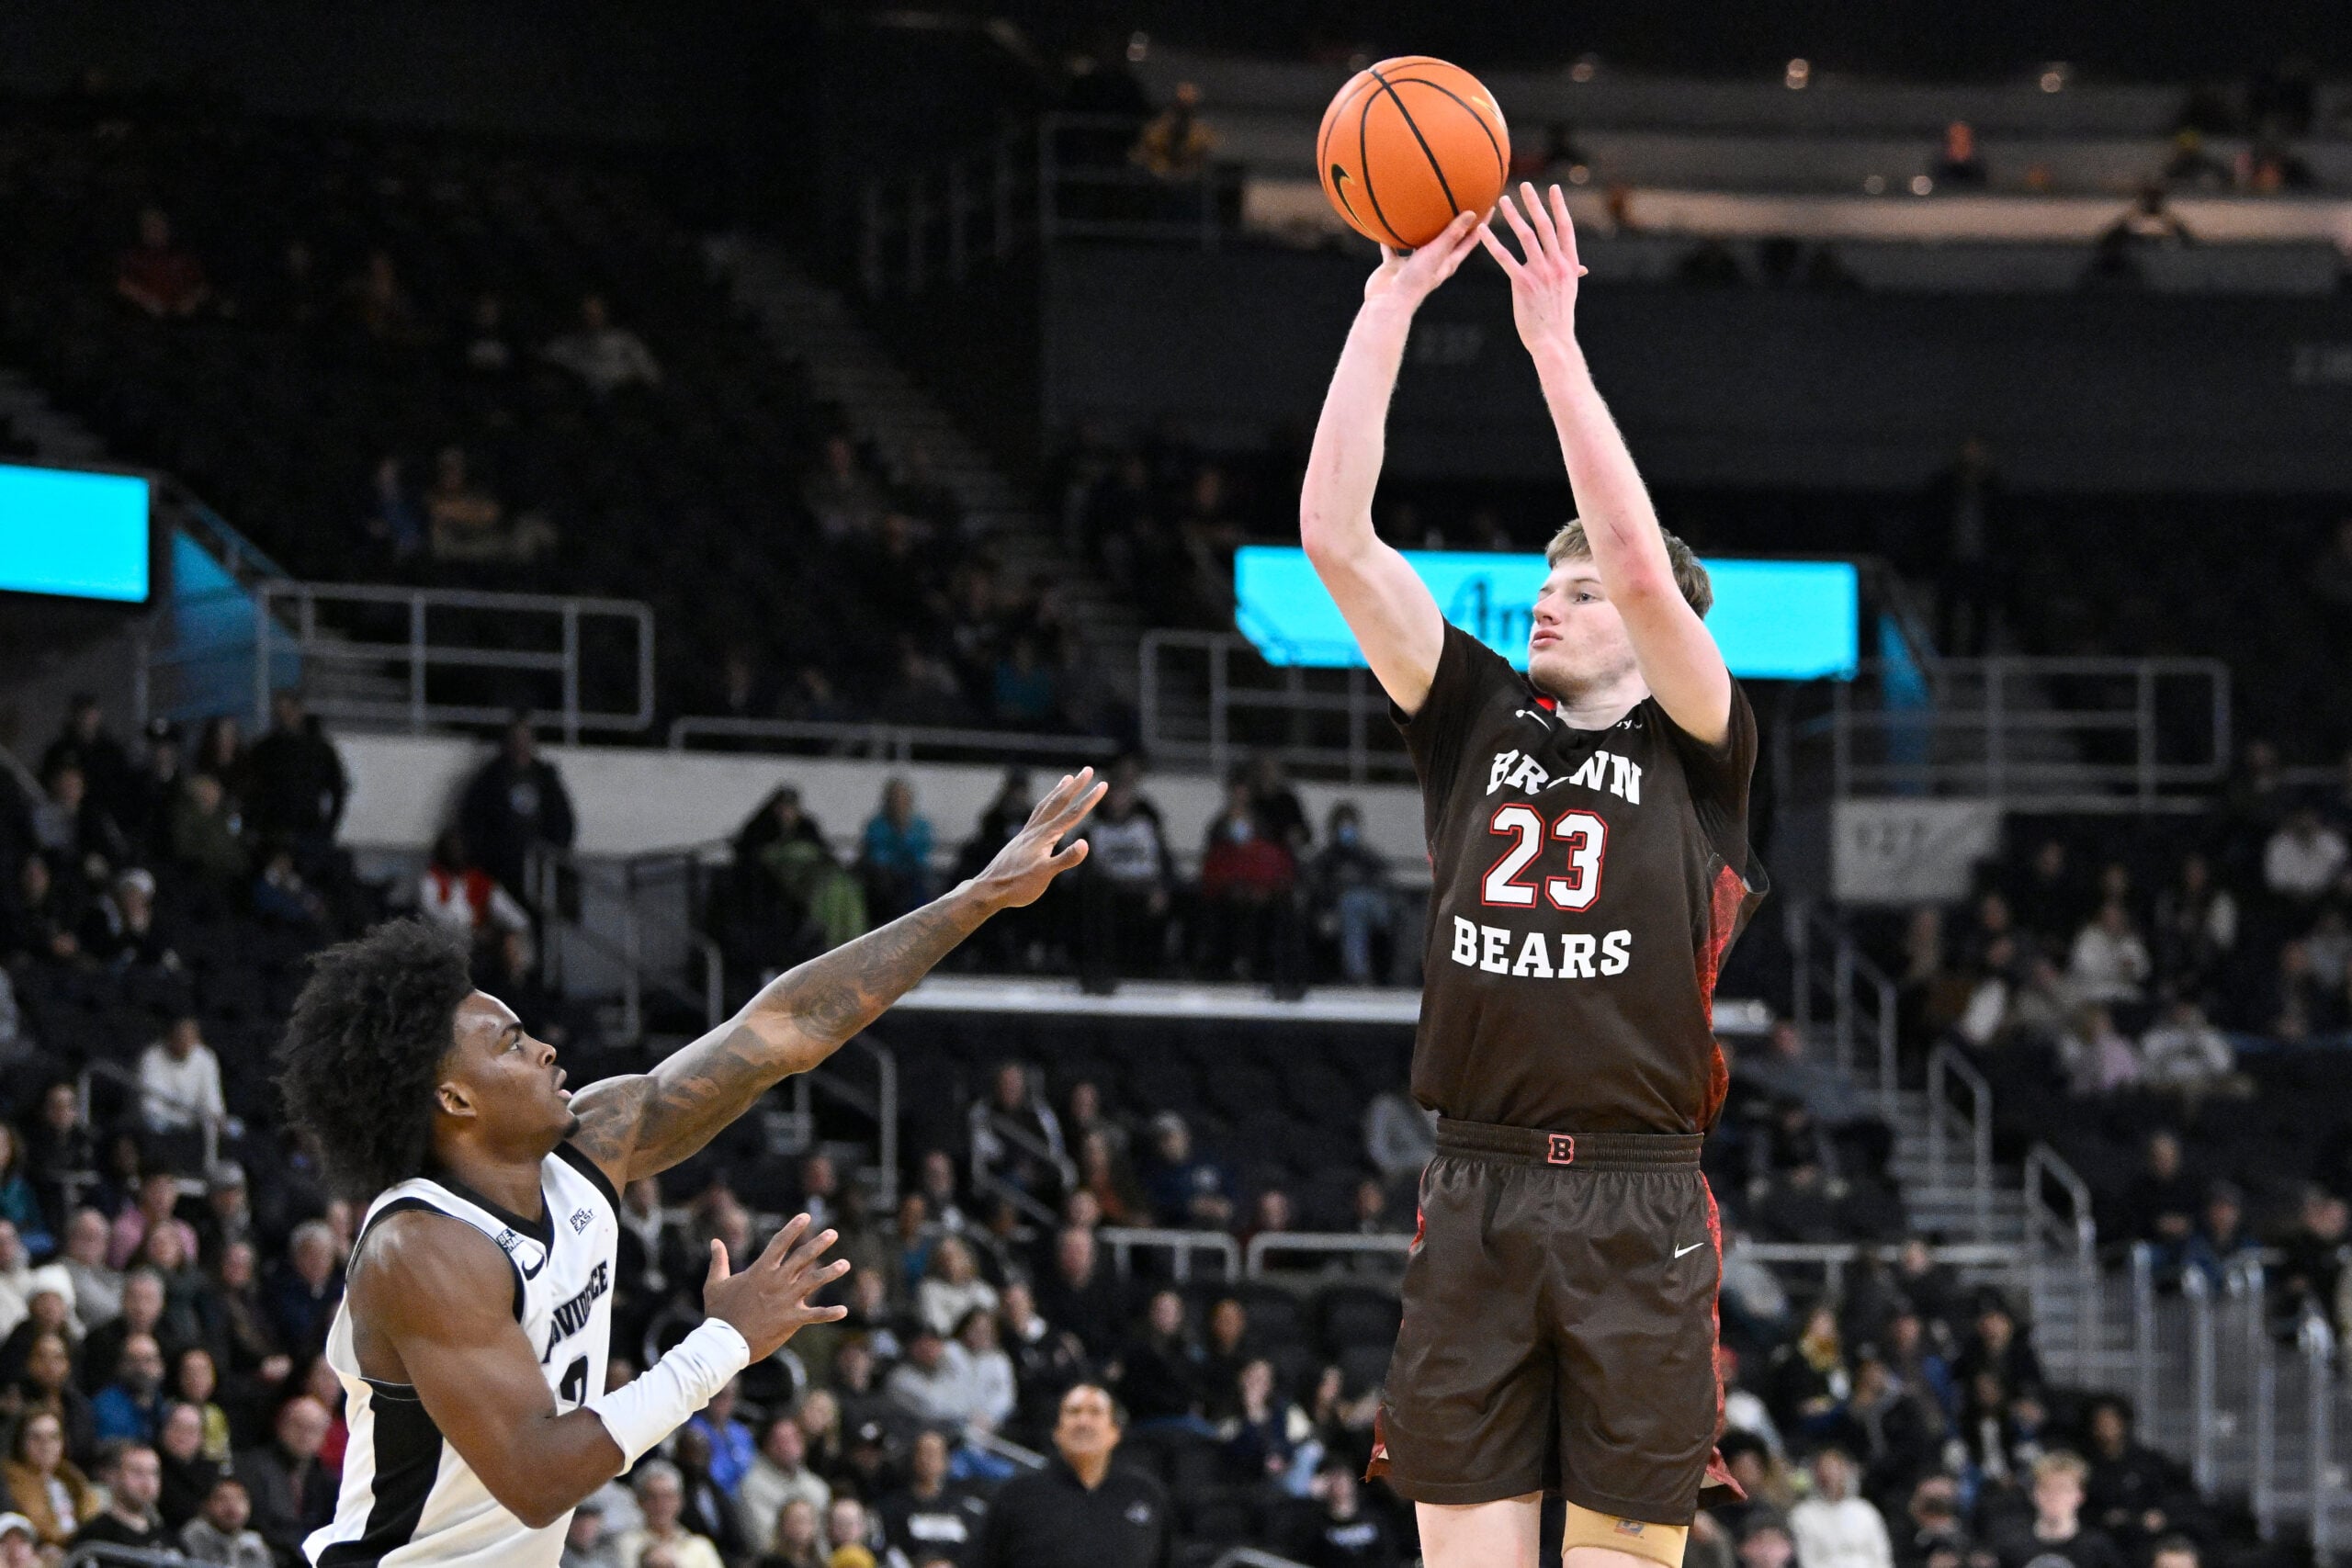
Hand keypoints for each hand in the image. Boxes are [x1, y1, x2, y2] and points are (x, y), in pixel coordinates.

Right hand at [700, 1214, 848, 1360]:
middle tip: (833, 1233)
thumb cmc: (719, 1314)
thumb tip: (715, 1241)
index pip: (780, 1243)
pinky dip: (829, 1313)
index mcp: (760, 1271)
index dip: (793, 1229)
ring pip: (814, 1281)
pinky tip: (843, 1311)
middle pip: (803, 1258)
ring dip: (830, 1272)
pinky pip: (815, 1315)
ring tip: (846, 1264)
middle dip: (819, 1243)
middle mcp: (777, 1282)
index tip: (806, 1217)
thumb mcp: (715, 1284)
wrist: (725, 1343)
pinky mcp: (791, 1320)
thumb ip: (719, 1261)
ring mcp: (786, 1300)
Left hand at [974, 768, 1107, 910]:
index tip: (1103, 784)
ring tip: (1066, 779)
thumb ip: (1066, 859)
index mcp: (1045, 836)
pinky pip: (1036, 816)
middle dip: (1075, 786)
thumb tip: (1085, 843)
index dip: (1089, 800)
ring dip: (1058, 792)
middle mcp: (1036, 830)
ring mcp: (1027, 834)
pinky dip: (1045, 806)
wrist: (990, 889)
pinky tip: (1045, 810)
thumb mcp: (1045, 874)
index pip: (1072, 815)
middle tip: (1088, 769)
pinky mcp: (1021, 840)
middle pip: (1058, 802)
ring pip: (1046, 806)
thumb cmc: (1018, 885)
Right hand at [1361, 210, 1484, 308]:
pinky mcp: (1396, 265)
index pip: (1470, 240)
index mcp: (1448, 261)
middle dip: (1454, 220)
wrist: (1388, 302)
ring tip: (1423, 207)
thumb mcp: (1437, 253)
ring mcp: (1414, 264)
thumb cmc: (1416, 280)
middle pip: (1448, 238)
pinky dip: (1391, 236)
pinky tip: (1387, 223)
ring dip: (1422, 227)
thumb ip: (1452, 234)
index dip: (1481, 224)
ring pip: (1420, 241)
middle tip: (1460, 200)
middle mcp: (1433, 262)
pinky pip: (1394, 247)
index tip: (1490, 205)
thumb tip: (1473, 213)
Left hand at [1479, 182, 1589, 350]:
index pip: (1565, 229)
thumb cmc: (1558, 317)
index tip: (1553, 189)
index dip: (1559, 207)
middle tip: (1525, 186)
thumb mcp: (1569, 292)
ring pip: (1526, 237)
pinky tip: (1483, 231)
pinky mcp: (1523, 284)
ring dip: (1514, 216)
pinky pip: (1505, 258)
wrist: (1553, 341)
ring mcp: (1541, 273)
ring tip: (1504, 201)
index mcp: (1570, 264)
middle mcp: (1557, 265)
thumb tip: (1580, 267)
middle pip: (1545, 226)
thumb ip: (1571, 274)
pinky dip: (1493, 243)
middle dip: (1535, 204)